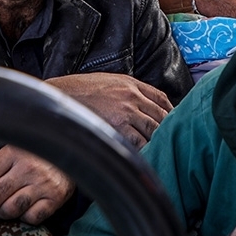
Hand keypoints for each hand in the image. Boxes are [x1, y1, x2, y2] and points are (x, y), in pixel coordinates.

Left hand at [0, 146, 74, 224]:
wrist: (74, 151)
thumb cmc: (38, 153)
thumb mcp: (15, 149)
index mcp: (12, 153)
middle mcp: (26, 168)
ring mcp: (42, 184)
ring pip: (9, 209)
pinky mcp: (55, 199)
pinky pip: (31, 218)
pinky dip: (23, 219)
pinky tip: (20, 214)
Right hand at [45, 72, 172, 147]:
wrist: (60, 96)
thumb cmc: (80, 90)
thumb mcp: (108, 80)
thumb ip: (128, 89)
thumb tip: (143, 102)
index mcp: (131, 84)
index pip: (161, 98)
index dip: (171, 111)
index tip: (174, 121)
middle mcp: (132, 97)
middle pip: (162, 115)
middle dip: (169, 128)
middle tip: (174, 139)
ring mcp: (125, 113)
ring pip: (154, 129)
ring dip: (160, 140)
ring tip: (164, 150)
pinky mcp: (116, 128)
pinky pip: (139, 142)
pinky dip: (146, 149)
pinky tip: (147, 154)